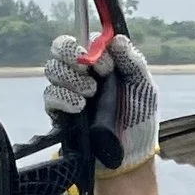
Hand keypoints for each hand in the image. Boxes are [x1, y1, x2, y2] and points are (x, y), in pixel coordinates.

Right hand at [44, 31, 158, 173]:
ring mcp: (69, 92)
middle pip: (60, 49)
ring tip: (91, 94)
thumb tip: (116, 40)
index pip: (82, 40)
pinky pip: (50, 96)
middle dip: (72, 55)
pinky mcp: (60, 113)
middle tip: (90, 71)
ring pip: (53, 70)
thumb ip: (132, 61)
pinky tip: (79, 106)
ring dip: (71, 78)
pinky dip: (63, 97)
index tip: (107, 65)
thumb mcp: (144, 87)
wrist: (132, 154)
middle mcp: (82, 74)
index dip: (90, 46)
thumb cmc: (140, 118)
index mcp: (101, 63)